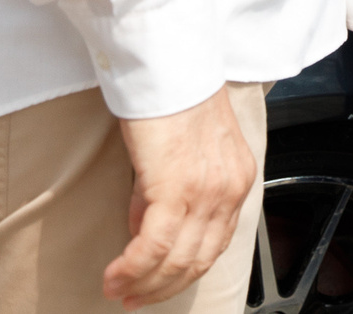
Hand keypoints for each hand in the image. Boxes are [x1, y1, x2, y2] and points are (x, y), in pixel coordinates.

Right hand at [105, 88, 256, 310]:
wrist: (171, 63)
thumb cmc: (173, 97)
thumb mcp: (184, 152)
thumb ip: (170, 193)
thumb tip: (143, 230)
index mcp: (238, 179)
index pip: (215, 243)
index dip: (183, 272)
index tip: (155, 285)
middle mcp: (229, 189)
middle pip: (198, 260)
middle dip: (162, 287)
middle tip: (131, 298)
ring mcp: (207, 191)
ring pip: (177, 259)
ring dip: (143, 283)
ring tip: (116, 290)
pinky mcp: (177, 187)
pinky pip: (155, 245)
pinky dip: (133, 267)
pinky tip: (114, 275)